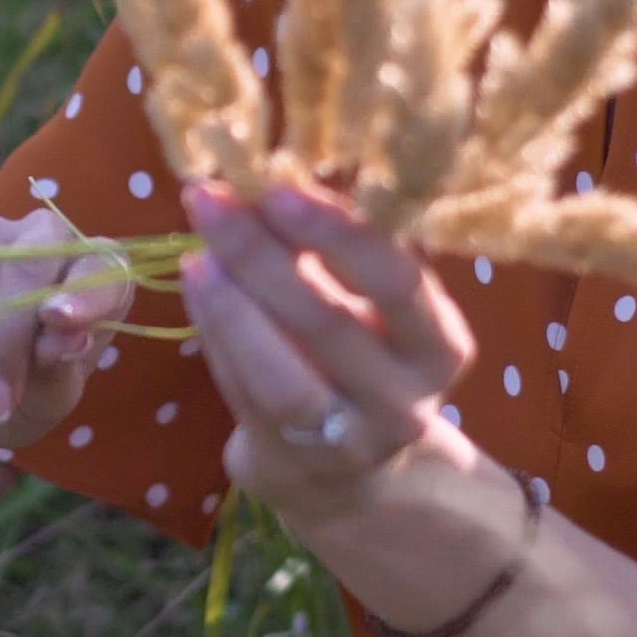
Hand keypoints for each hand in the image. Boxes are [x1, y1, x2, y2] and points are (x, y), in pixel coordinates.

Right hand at [0, 206, 135, 451]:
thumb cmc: (22, 396)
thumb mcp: (50, 396)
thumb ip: (62, 366)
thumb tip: (73, 337)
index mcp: (93, 271)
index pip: (100, 270)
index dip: (84, 294)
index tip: (60, 322)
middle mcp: (43, 236)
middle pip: (25, 272)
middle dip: (6, 348)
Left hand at [177, 171, 479, 524]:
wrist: (351, 465)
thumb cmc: (363, 349)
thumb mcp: (375, 302)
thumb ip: (338, 248)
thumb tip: (266, 170)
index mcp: (440, 346)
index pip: (399, 284)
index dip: (340, 235)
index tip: (280, 188)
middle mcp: (403, 401)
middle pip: (330, 326)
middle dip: (263, 256)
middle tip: (212, 200)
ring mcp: (346, 442)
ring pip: (283, 378)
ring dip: (232, 308)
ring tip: (196, 251)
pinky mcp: (291, 465)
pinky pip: (246, 397)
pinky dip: (217, 337)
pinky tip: (196, 285)